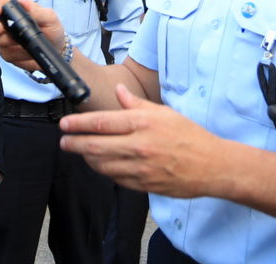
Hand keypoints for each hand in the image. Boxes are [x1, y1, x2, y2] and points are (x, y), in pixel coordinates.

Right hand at [0, 0, 65, 71]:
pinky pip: (4, 54)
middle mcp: (2, 21)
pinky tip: (26, 50)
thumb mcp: (49, 17)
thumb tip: (24, 4)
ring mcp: (1, 37)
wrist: (57, 49)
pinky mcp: (5, 52)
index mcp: (11, 7)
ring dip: (2, 41)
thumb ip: (36, 11)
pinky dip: (16, 53)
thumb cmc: (52, 28)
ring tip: (18, 41)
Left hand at [58, 84, 218, 198]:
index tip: (65, 125)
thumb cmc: (189, 136)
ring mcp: (140, 168)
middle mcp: (138, 145)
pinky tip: (101, 164)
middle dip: (74, 143)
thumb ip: (136, 103)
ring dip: (87, 158)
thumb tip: (118, 90)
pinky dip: (104, 170)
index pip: (101, 123)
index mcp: (142, 123)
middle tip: (64, 141)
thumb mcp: (164, 113)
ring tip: (81, 151)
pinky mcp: (143, 185)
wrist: (211, 166)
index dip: (78, 124)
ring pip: (102, 165)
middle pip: (95, 145)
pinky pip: (115, 178)